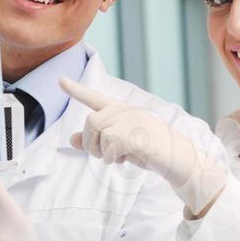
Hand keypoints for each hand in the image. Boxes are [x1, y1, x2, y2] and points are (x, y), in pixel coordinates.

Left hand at [59, 77, 226, 216]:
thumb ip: (95, 142)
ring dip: (100, 152)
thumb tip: (71, 139)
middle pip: (90, 122)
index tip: (60, 80)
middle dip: (90, 143)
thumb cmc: (149, 152)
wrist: (179, 160)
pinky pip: (108, 146)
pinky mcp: (135, 133)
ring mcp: (132, 119)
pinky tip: (125, 160)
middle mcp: (126, 111)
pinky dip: (111, 158)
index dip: (76, 90)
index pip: (95, 98)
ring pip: (97, 133)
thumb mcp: (119, 147)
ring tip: (117, 157)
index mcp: (122, 111)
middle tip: (105, 156)